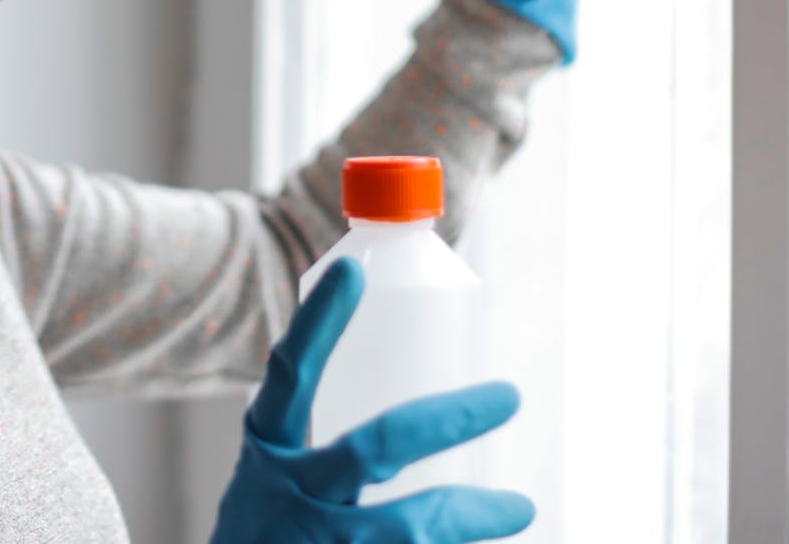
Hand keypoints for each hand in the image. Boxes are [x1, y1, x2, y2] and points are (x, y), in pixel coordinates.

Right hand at [210, 258, 533, 543]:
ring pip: (408, 527)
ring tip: (519, 505)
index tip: (351, 270)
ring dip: (470, 515)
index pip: (290, 374)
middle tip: (507, 396)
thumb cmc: (269, 534)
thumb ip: (326, 449)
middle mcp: (292, 492)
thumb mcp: (273, 478)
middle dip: (447, 419)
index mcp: (269, 449)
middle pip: (376, 446)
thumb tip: (418, 414)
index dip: (318, 322)